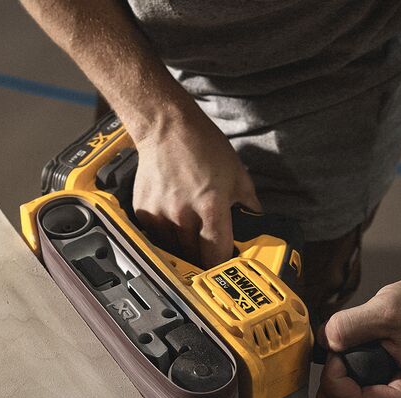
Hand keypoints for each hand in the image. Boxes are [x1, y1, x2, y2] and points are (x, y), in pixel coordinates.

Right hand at [133, 110, 260, 267]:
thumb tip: (256, 216)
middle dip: (203, 258)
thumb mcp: (237, 172)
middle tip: (209, 253)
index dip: (222, 264)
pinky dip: (166, 235)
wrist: (166, 127)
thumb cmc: (202, 145)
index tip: (226, 268)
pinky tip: (174, 224)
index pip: (217, 254)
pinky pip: (155, 236)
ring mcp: (161, 214)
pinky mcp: (144, 211)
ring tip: (191, 238)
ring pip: (173, 249)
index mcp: (211, 208)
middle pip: (194, 256)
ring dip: (184, 248)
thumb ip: (249, 200)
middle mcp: (184, 215)